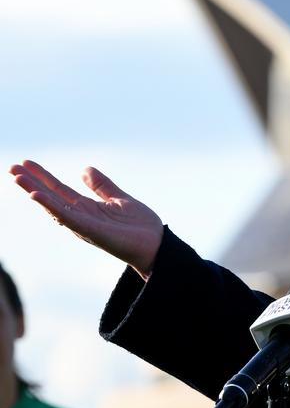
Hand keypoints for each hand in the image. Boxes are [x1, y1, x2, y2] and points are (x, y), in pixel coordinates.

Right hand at [9, 160, 163, 276]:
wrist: (156, 244)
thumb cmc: (139, 226)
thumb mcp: (119, 199)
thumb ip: (102, 185)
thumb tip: (84, 169)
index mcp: (86, 208)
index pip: (59, 189)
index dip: (43, 176)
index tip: (26, 163)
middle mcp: (80, 217)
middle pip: (50, 196)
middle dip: (31, 182)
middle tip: (11, 167)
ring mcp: (83, 224)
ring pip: (53, 206)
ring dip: (34, 192)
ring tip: (17, 178)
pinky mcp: (91, 231)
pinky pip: (67, 217)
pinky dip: (51, 206)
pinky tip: (37, 195)